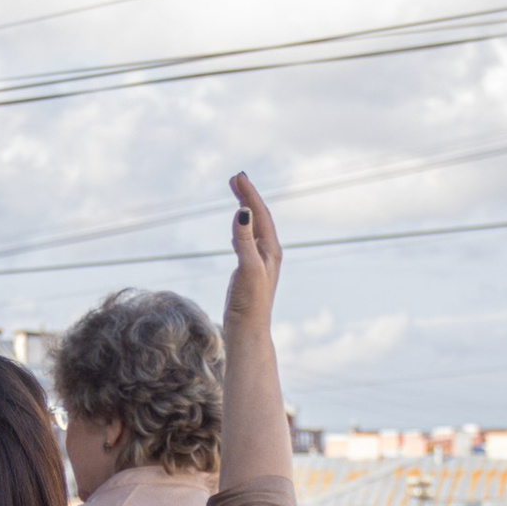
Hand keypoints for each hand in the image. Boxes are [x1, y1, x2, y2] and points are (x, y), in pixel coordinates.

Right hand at [223, 171, 280, 329]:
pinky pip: (247, 239)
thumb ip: (244, 239)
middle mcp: (268, 252)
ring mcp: (259, 261)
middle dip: (248, 196)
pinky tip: (237, 225)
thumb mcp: (248, 268)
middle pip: (259, 216)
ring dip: (246, 208)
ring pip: (254, 226)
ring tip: (236, 192)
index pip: (260, 214)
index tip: (237, 176)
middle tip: (235, 178)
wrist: (249, 329)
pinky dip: (241, 226)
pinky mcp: (249, 269)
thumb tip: (242, 211)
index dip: (250, 194)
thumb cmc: (251, 301)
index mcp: (271, 249)